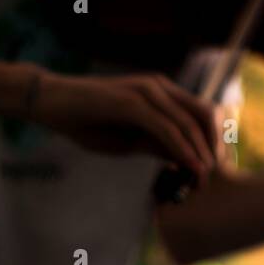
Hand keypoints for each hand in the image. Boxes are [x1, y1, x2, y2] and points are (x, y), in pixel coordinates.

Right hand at [30, 71, 217, 183]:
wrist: (51, 103)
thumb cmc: (86, 121)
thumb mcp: (128, 140)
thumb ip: (156, 145)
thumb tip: (183, 161)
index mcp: (161, 92)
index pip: (200, 113)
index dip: (212, 140)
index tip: (212, 169)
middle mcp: (159, 86)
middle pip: (203, 114)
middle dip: (212, 146)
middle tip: (212, 176)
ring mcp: (146, 91)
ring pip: (188, 121)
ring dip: (200, 152)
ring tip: (204, 177)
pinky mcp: (132, 101)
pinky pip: (166, 127)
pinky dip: (181, 148)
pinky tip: (189, 167)